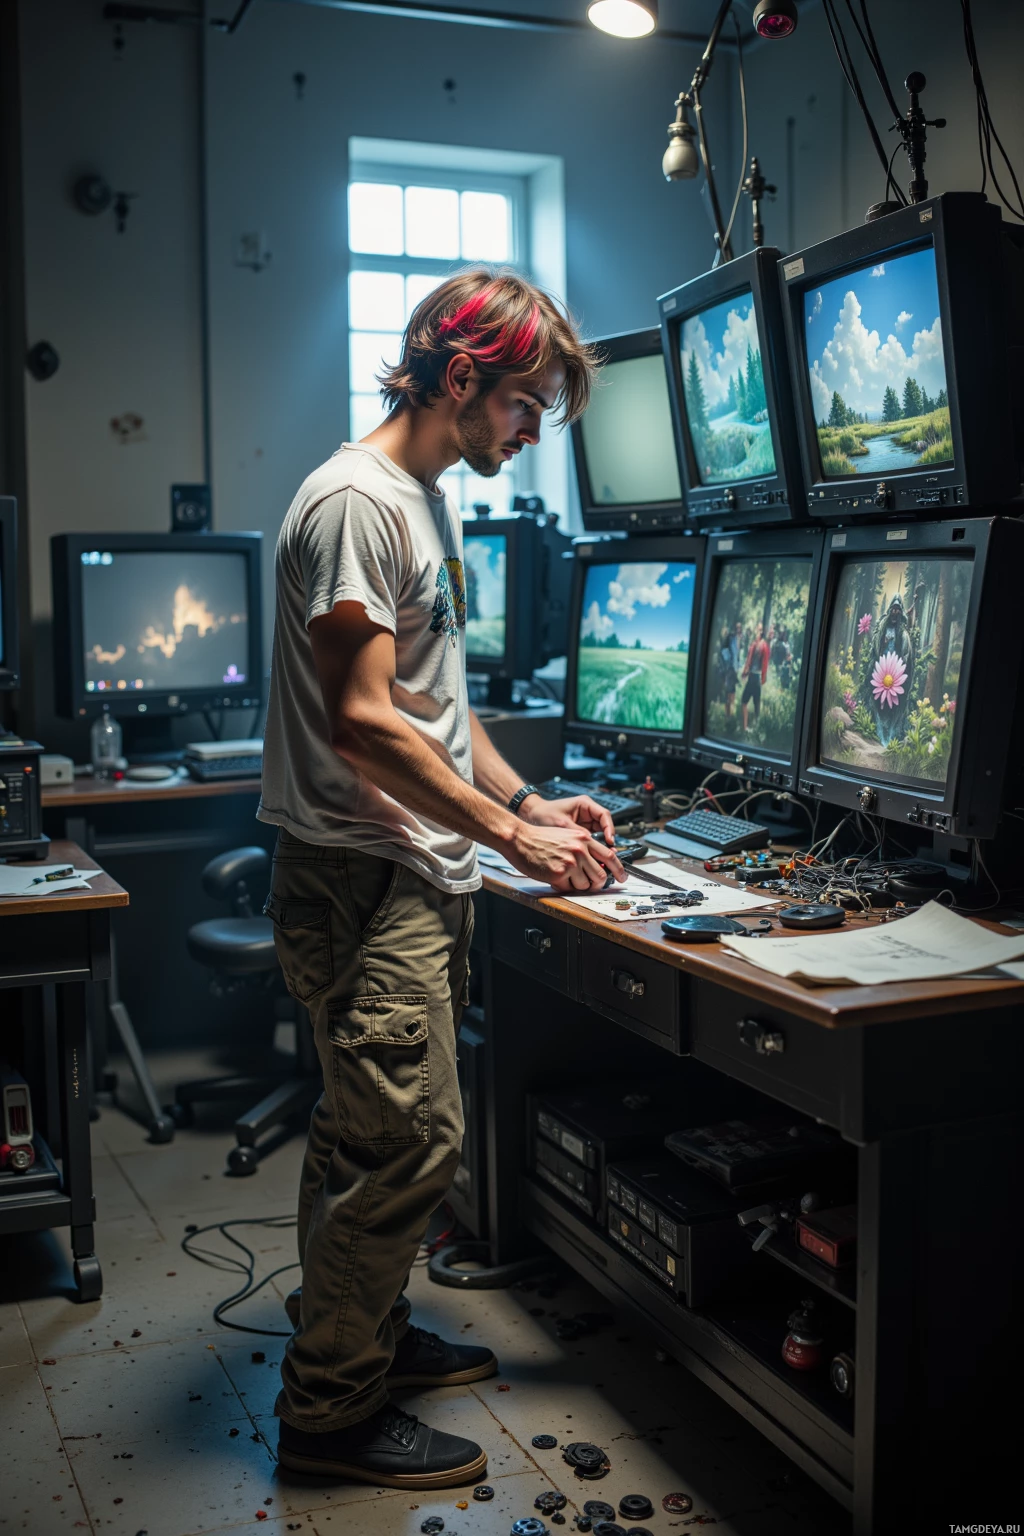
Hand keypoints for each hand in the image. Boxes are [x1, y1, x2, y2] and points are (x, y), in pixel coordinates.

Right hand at [504, 818, 624, 892]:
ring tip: (566, 877)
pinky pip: (569, 888)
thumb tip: (596, 865)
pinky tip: (555, 877)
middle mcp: (580, 849)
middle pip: (601, 876)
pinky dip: (564, 887)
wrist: (520, 838)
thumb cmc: (539, 838)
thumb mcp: (566, 836)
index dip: (619, 869)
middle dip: (597, 884)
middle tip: (590, 885)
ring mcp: (571, 862)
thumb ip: (583, 848)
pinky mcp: (560, 873)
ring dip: (578, 886)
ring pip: (586, 885)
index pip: (610, 856)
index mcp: (583, 838)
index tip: (623, 877)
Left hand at [519, 793, 615, 848]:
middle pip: (605, 826)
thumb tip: (591, 846)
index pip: (604, 815)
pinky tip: (593, 857)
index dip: (609, 829)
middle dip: (608, 839)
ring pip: (600, 834)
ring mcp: (585, 822)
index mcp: (585, 804)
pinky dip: (593, 848)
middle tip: (610, 853)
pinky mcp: (580, 831)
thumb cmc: (544, 814)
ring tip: (603, 857)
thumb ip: (577, 834)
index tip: (609, 840)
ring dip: (601, 845)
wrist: (532, 815)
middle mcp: (587, 812)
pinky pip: (591, 840)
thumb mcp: (562, 824)